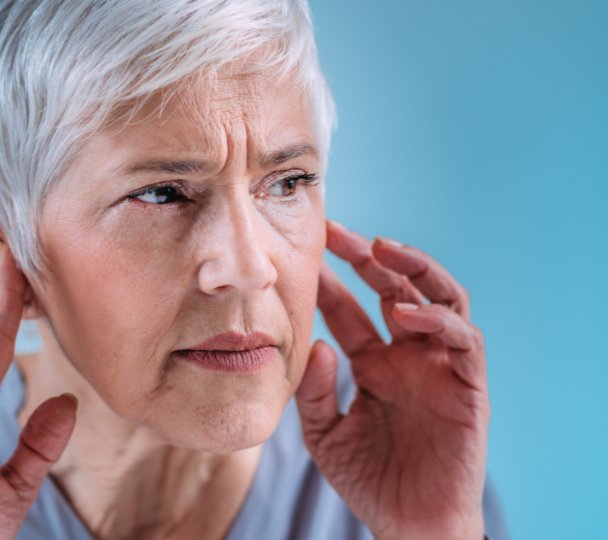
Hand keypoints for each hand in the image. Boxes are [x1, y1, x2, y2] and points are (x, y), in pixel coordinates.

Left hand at [295, 220, 488, 539]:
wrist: (409, 525)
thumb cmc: (369, 481)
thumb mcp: (324, 434)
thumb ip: (314, 392)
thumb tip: (317, 344)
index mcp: (374, 363)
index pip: (350, 310)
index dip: (330, 281)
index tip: (303, 253)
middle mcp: (409, 356)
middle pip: (394, 289)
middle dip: (367, 257)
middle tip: (336, 231)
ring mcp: (440, 367)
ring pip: (440, 299)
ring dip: (413, 269)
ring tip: (380, 249)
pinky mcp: (470, 386)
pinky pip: (464, 341)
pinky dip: (439, 321)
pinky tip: (406, 313)